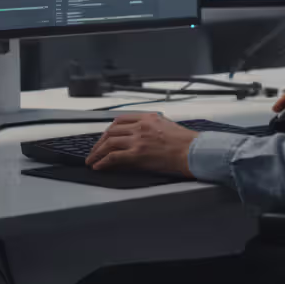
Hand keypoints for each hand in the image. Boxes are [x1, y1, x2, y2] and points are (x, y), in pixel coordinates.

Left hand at [85, 114, 199, 176]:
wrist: (193, 151)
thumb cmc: (185, 142)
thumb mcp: (166, 125)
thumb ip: (150, 127)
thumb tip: (138, 136)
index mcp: (148, 117)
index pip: (121, 120)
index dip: (109, 129)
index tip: (105, 137)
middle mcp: (140, 126)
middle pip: (111, 131)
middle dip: (100, 142)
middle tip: (95, 150)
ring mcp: (138, 140)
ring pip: (109, 143)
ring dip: (97, 152)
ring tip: (92, 160)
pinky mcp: (137, 154)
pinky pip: (113, 157)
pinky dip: (102, 161)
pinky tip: (98, 166)